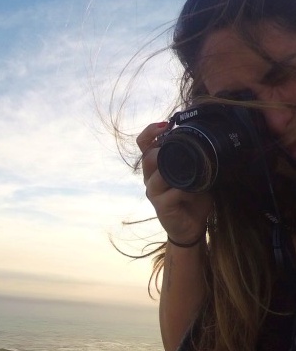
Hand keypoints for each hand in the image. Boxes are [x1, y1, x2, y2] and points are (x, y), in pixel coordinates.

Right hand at [137, 122, 212, 244]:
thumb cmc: (193, 198)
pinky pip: (170, 193)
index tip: (166, 124)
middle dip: (163, 150)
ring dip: (174, 170)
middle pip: (148, 157)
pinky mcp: (161, 206)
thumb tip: (206, 134)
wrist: (192, 226)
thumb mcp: (194, 173)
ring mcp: (154, 193)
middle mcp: (150, 178)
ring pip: (156, 174)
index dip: (150, 131)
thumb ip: (192, 157)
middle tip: (182, 148)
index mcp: (156, 167)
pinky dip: (185, 190)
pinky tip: (195, 191)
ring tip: (192, 171)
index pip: (144, 144)